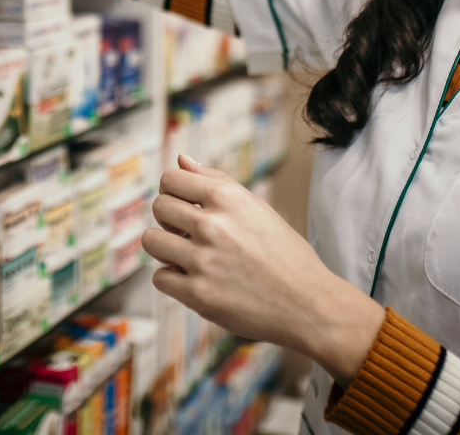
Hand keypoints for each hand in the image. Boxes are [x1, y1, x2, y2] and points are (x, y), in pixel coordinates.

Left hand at [143, 155, 384, 386]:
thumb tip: (181, 159)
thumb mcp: (255, 206)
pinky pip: (160, 278)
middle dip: (169, 218)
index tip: (184, 204)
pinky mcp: (198, 295)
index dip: (173, 190)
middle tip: (188, 232)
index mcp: (227, 197)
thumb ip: (215, 181)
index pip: (170, 179)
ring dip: (166, 247)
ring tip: (188, 255)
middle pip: (159, 207)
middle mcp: (212, 224)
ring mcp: (203, 260)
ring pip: (152, 241)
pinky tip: (196, 278)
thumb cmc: (283, 251)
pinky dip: (173, 279)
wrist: (307, 302)